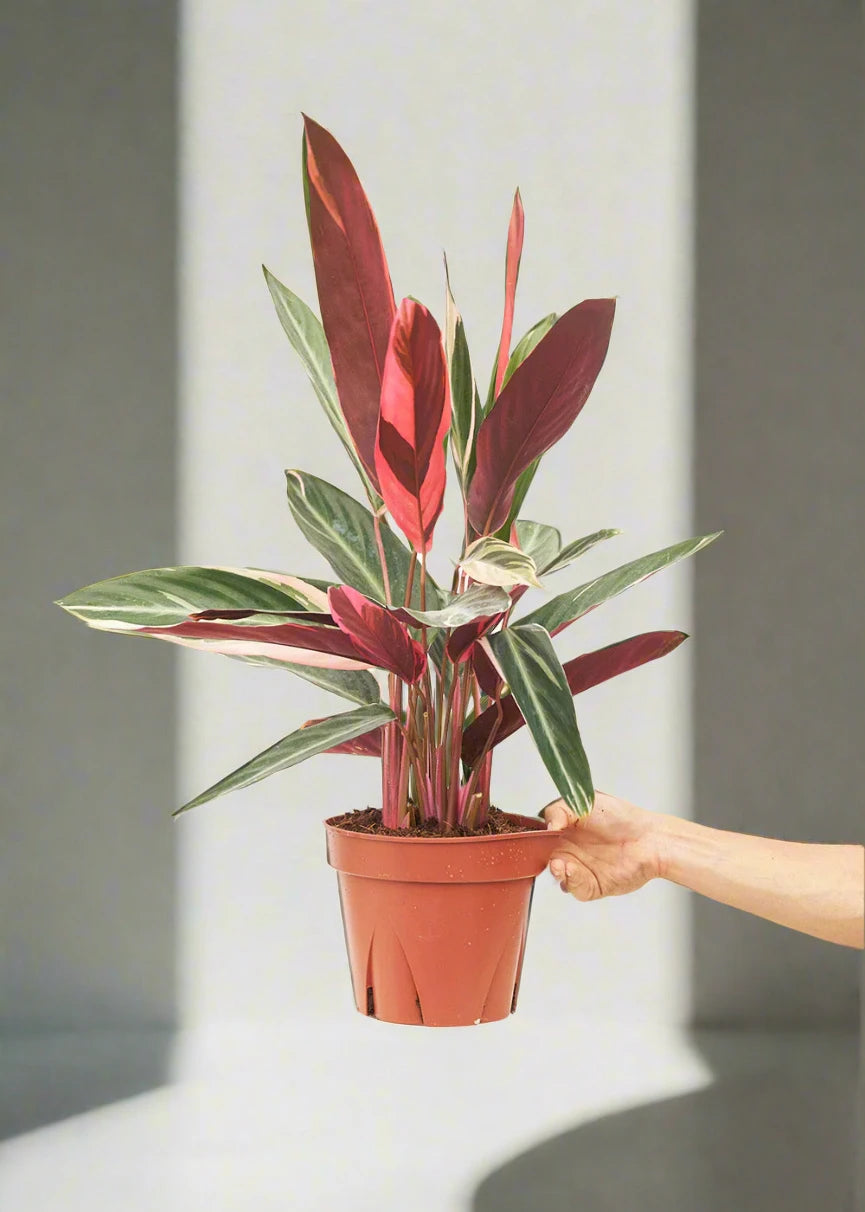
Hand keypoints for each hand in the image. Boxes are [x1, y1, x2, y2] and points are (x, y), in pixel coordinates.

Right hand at [543, 791, 661, 900]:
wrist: (649, 839)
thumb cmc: (621, 817)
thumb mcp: (585, 802)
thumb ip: (560, 810)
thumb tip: (547, 826)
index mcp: (565, 831)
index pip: (541, 838)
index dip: (535, 840)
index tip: (534, 838)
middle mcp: (570, 851)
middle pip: (545, 859)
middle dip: (542, 859)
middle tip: (548, 852)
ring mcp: (581, 869)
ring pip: (558, 876)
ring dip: (556, 871)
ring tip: (559, 864)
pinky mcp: (592, 885)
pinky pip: (575, 888)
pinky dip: (571, 881)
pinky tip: (572, 870)